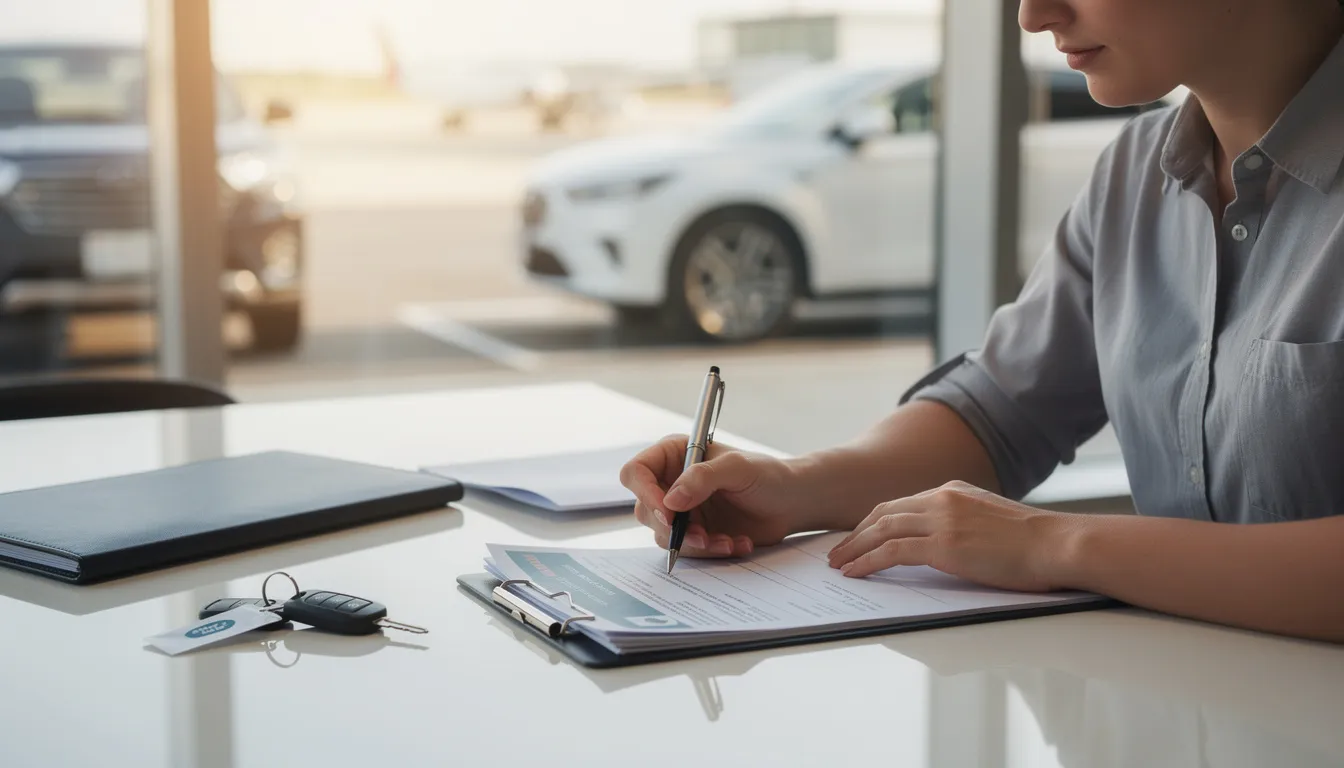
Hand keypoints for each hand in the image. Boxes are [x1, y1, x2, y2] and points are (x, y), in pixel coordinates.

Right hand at [619, 435, 810, 558]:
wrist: (792, 503)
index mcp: (674, 455)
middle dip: (672, 527)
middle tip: (701, 535)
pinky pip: (687, 550)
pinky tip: (736, 544)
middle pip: (644, 509)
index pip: (637, 472)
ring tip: (727, 541)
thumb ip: (703, 477)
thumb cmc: (768, 475)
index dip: (645, 494)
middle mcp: (672, 482)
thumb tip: (671, 500)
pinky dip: (711, 552)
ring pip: (663, 536)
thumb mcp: (737, 468)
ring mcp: (682, 510)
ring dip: (695, 544)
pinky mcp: (695, 534)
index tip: (669, 513)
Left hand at [825, 481, 1075, 591]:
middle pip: (883, 513)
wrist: (1058, 544)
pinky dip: (868, 562)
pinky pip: (892, 552)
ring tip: (839, 565)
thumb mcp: (992, 520)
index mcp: (953, 491)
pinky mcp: (944, 545)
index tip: (858, 536)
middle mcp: (942, 499)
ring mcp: (942, 520)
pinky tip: (856, 573)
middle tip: (838, 551)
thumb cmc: (1035, 543)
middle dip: (856, 533)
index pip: (901, 504)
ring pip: (882, 530)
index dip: (874, 521)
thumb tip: (947, 542)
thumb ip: (964, 522)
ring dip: (854, 548)